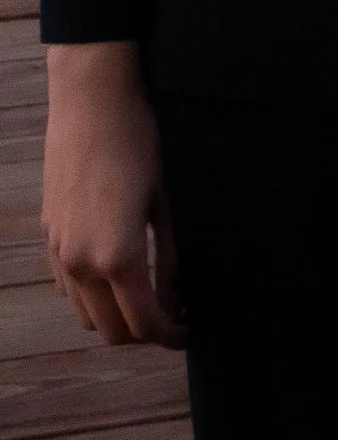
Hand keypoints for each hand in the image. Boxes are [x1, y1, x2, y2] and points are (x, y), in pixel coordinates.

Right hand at [44, 42, 184, 345]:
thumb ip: (168, 259)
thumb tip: (176, 299)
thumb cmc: (138, 145)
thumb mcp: (164, 203)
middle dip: (143, 333)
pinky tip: (117, 274)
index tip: (187, 332)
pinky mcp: (49, 238)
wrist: (91, 103)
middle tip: (172, 316)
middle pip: (111, 331)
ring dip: (115, 317)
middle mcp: (81, 265)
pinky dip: (92, 295)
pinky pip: (68, 288)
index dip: (169, 335)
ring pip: (85, 315)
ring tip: (147, 296)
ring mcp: (60, 253)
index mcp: (117, 257)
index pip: (144, 322)